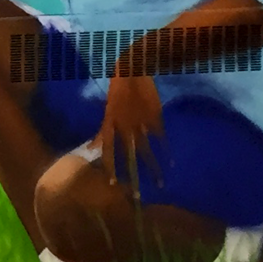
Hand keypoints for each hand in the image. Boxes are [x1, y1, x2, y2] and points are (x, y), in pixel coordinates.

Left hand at [92, 73, 164, 196]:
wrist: (134, 68)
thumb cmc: (118, 87)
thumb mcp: (107, 110)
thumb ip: (103, 131)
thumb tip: (92, 148)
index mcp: (110, 122)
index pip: (107, 149)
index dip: (109, 166)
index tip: (111, 183)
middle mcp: (124, 126)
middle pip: (127, 155)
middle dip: (131, 174)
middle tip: (134, 194)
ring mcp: (140, 123)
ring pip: (146, 151)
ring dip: (152, 168)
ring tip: (159, 183)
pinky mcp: (155, 118)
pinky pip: (160, 138)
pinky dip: (165, 150)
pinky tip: (169, 161)